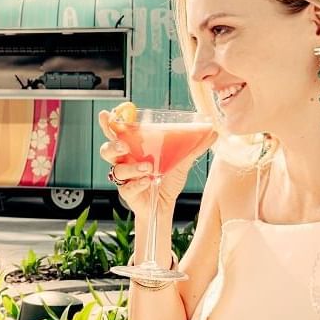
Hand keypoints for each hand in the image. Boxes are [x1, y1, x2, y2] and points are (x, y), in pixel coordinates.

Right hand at [97, 108, 215, 217]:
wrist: (166, 205)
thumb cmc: (167, 180)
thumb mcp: (181, 161)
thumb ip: (193, 146)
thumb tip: (212, 131)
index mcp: (133, 149)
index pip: (116, 132)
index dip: (110, 123)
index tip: (110, 113)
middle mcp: (124, 162)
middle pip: (107, 150)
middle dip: (112, 145)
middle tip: (123, 145)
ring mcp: (124, 178)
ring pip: (117, 170)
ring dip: (132, 167)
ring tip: (149, 168)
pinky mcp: (127, 193)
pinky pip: (127, 187)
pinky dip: (138, 183)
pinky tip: (149, 181)